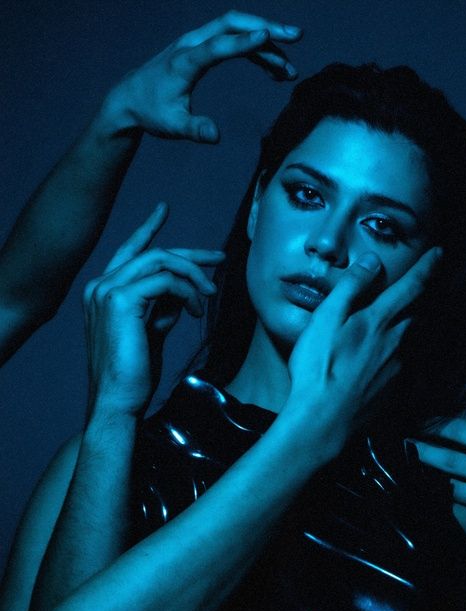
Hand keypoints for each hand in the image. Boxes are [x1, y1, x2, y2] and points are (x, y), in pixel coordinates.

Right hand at [83, 202, 223, 417]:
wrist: (119, 400)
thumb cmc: (134, 372)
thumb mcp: (151, 331)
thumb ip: (161, 307)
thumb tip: (182, 293)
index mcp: (104, 291)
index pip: (129, 251)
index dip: (148, 228)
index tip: (163, 209)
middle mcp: (100, 285)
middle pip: (153, 253)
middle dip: (191, 255)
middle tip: (219, 259)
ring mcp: (106, 290)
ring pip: (161, 261)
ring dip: (193, 276)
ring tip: (208, 297)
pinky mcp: (119, 300)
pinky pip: (165, 280)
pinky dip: (187, 292)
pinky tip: (196, 312)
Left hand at [101, 10, 301, 141]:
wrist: (130, 98)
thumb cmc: (151, 112)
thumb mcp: (172, 126)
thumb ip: (195, 130)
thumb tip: (215, 136)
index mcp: (184, 62)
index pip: (217, 45)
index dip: (243, 41)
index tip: (268, 36)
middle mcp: (191, 44)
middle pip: (231, 23)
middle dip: (266, 27)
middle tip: (296, 36)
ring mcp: (197, 42)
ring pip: (236, 30)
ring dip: (266, 43)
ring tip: (290, 70)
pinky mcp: (202, 48)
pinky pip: (233, 41)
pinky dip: (255, 51)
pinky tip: (273, 71)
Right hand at [284, 248, 442, 460]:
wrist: (322, 421)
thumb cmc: (318, 368)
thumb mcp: (325, 319)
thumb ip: (350, 288)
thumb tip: (372, 261)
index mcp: (378, 321)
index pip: (410, 287)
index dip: (427, 267)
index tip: (440, 253)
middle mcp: (395, 342)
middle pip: (417, 313)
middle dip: (423, 297)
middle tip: (426, 285)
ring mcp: (397, 368)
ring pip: (412, 339)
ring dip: (413, 325)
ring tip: (405, 320)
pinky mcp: (394, 390)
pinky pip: (403, 363)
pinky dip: (400, 353)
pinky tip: (385, 359)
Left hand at [411, 407, 465, 552]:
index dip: (458, 415)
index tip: (447, 420)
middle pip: (457, 429)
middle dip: (433, 427)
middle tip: (419, 429)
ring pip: (448, 458)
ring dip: (424, 453)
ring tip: (408, 449)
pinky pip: (454, 490)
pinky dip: (438, 486)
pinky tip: (426, 484)